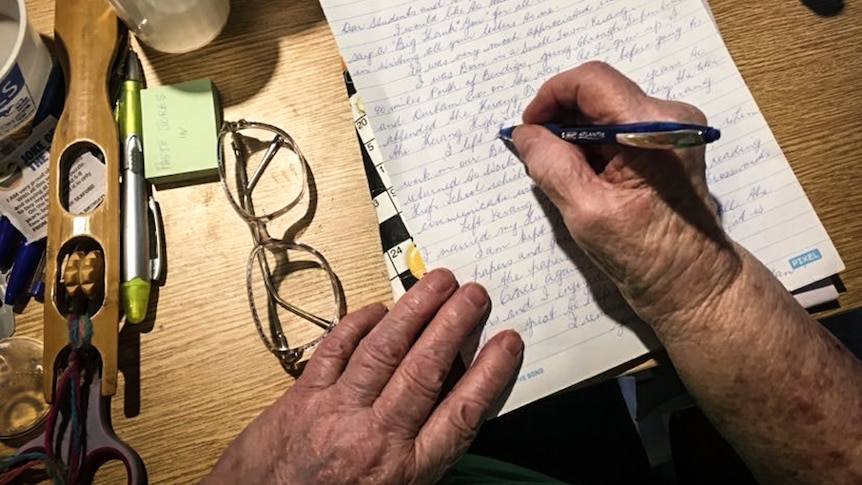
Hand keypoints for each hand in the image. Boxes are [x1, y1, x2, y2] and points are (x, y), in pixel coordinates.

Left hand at [203, 269, 522, 483]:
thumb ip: (423, 456)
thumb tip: (451, 405)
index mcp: (405, 470)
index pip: (460, 412)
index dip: (489, 372)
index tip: (507, 342)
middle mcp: (374, 436)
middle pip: (425, 369)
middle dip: (454, 325)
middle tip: (475, 293)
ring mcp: (335, 412)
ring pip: (383, 350)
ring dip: (414, 310)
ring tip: (437, 282)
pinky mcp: (301, 399)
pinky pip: (334, 350)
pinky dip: (358, 323)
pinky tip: (378, 307)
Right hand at [511, 61, 740, 324]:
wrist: (693, 282)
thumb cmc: (645, 255)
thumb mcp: (584, 211)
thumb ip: (550, 164)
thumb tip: (524, 133)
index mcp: (652, 128)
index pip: (591, 81)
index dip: (550, 96)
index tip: (528, 129)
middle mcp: (668, 117)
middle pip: (598, 93)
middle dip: (560, 119)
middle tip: (537, 155)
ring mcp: (671, 129)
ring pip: (605, 110)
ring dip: (575, 134)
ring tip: (561, 173)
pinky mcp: (667, 144)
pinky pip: (618, 127)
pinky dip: (592, 145)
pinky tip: (583, 177)